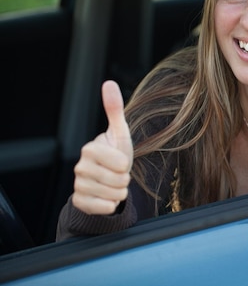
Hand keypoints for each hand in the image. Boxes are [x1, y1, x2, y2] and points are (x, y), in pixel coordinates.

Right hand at [72, 81, 133, 214]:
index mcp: (90, 149)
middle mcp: (80, 167)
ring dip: (119, 191)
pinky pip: (105, 207)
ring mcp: (78, 185)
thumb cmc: (115, 153)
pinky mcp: (79, 202)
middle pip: (118, 180)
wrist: (106, 178)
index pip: (120, 164)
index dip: (126, 165)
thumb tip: (108, 83)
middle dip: (124, 179)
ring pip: (113, 194)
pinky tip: (106, 197)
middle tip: (117, 174)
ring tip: (113, 184)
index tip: (120, 161)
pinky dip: (111, 205)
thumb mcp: (119, 132)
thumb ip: (114, 109)